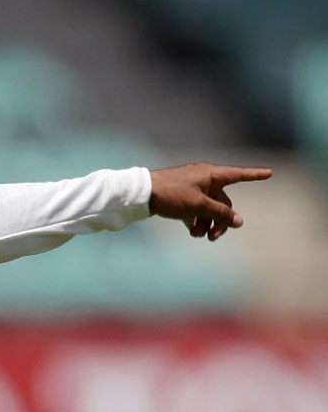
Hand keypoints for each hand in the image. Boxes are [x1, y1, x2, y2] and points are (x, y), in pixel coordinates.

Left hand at [148, 162, 272, 240]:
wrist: (142, 194)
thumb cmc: (171, 194)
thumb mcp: (198, 205)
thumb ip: (220, 213)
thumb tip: (239, 221)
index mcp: (210, 174)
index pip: (238, 175)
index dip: (254, 175)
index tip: (270, 173)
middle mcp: (204, 179)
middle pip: (223, 202)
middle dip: (220, 221)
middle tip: (212, 238)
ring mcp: (193, 188)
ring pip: (209, 209)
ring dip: (206, 223)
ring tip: (197, 235)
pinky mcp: (183, 197)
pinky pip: (197, 210)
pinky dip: (196, 220)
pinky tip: (192, 230)